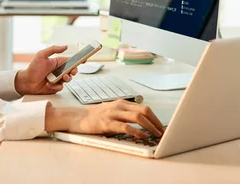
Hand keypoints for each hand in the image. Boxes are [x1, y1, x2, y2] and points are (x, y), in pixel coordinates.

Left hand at [15, 45, 77, 94]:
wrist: (27, 82)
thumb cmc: (33, 68)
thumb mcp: (41, 55)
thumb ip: (53, 49)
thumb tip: (65, 46)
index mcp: (58, 62)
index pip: (70, 61)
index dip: (78, 60)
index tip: (84, 59)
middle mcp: (59, 71)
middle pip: (72, 71)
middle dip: (74, 71)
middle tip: (72, 72)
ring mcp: (58, 79)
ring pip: (68, 79)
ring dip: (66, 78)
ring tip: (61, 77)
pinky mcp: (55, 87)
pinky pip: (61, 87)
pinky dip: (55, 86)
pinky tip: (49, 84)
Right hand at [45, 99, 164, 138]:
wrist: (77, 117)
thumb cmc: (95, 117)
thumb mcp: (113, 111)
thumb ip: (126, 114)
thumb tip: (143, 122)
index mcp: (122, 103)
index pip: (144, 108)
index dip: (155, 118)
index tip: (161, 127)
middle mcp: (119, 106)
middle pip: (144, 110)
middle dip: (155, 122)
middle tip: (162, 132)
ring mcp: (113, 113)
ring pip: (137, 117)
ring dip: (149, 127)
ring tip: (155, 135)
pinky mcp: (107, 123)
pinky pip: (125, 126)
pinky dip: (136, 131)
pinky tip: (142, 136)